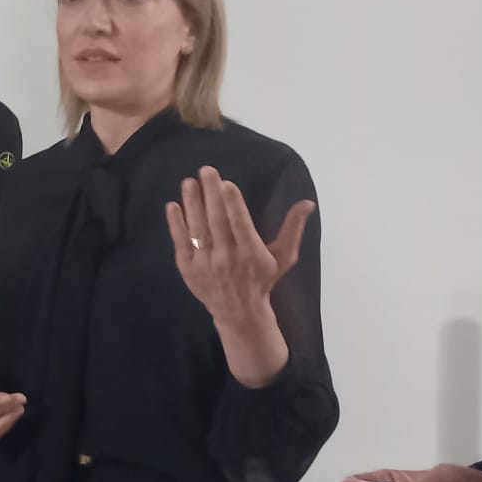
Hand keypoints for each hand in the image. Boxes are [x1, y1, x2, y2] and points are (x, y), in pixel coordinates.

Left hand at [166, 167, 313, 330]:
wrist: (239, 311)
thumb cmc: (263, 278)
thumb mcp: (284, 256)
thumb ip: (293, 228)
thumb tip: (307, 203)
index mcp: (251, 253)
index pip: (241, 225)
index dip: (233, 205)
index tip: (227, 184)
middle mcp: (227, 258)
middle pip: (217, 222)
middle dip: (211, 195)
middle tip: (206, 170)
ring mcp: (206, 264)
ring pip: (198, 230)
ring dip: (192, 204)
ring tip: (189, 182)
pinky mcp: (188, 268)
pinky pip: (181, 242)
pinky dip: (176, 224)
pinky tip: (173, 205)